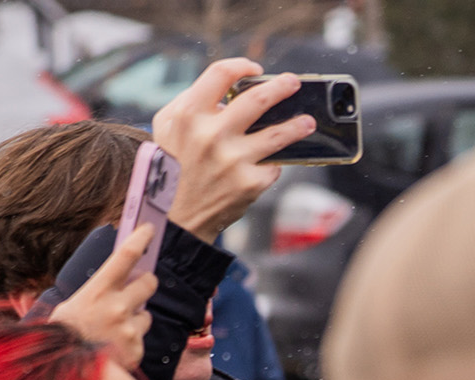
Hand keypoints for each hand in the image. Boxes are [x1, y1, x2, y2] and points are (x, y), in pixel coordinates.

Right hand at [50, 224, 155, 368]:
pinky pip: (141, 338)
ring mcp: (130, 329)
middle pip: (149, 283)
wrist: (68, 374)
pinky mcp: (137, 348)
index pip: (124, 257)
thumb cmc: (64, 337)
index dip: (139, 239)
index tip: (149, 229)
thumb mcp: (70, 308)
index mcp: (97, 291)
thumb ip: (94, 295)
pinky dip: (131, 342)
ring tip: (113, 331)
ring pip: (146, 315)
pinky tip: (114, 349)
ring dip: (135, 319)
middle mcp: (118, 307)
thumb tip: (113, 285)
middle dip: (146, 283)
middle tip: (138, 288)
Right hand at [153, 60, 315, 243]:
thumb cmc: (171, 167)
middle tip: (294, 83)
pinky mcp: (249, 183)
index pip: (220, 74)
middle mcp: (211, 134)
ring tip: (308, 122)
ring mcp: (233, 160)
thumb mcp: (166, 128)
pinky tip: (272, 164)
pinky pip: (272, 166)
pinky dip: (272, 164)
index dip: (242, 66)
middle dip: (281, 87)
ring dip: (297, 126)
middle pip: (258, 99)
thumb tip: (224, 91)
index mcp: (189, 115)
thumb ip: (189, 102)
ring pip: (278, 135)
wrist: (175, 217)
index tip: (255, 69)